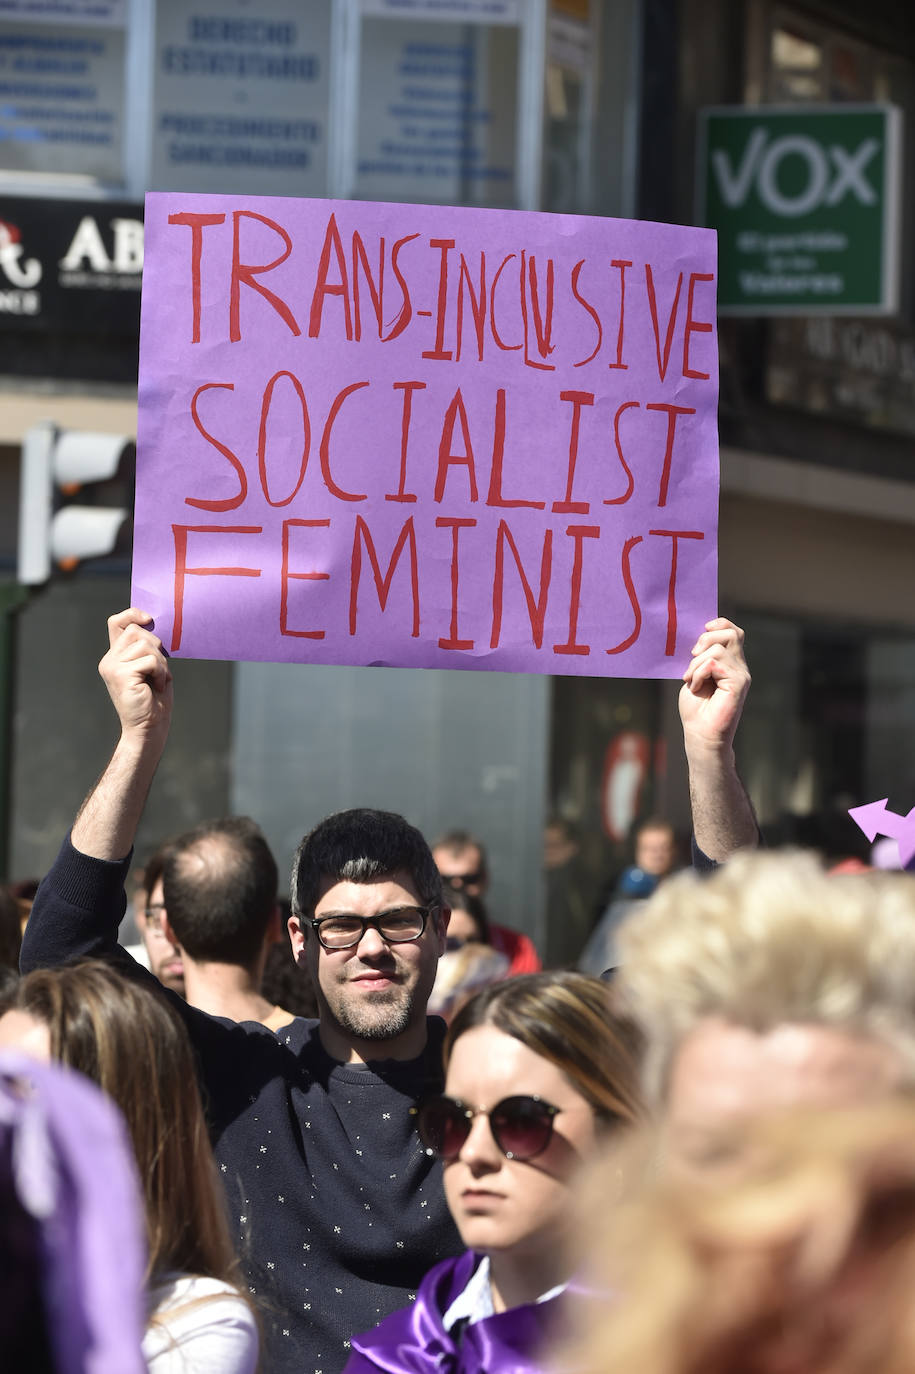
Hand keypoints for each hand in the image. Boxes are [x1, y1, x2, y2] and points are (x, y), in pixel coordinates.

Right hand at [99, 608, 172, 740]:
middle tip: (159, 670)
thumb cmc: (154, 700)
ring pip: (145, 644)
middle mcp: (109, 660)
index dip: (132, 614)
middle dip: (156, 646)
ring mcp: (112, 667)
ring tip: (158, 679)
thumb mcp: (152, 668)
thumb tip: (154, 623)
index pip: (117, 622)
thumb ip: (147, 648)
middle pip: (136, 630)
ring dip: (161, 662)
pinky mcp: (121, 675)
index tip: (149, 619)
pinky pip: (150, 660)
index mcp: (115, 657)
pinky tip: (157, 686)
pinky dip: (161, 672)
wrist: (149, 728)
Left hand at [679, 618, 749, 753]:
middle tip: (692, 656)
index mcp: (730, 663)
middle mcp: (739, 667)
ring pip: (719, 648)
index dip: (719, 623)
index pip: (733, 631)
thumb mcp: (694, 675)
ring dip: (697, 663)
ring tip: (691, 680)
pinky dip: (699, 673)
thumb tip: (698, 638)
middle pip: (732, 633)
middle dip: (706, 639)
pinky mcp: (739, 684)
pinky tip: (695, 687)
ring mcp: (741, 675)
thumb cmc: (695, 709)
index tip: (701, 631)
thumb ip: (700, 657)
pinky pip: (715, 663)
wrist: (700, 735)